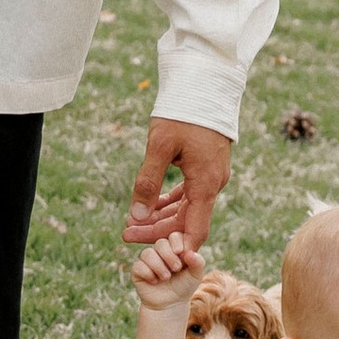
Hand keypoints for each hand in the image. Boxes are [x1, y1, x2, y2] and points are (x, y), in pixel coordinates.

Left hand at [124, 119, 231, 250]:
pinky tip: (150, 206)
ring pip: (186, 209)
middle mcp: (212, 184)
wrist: (204, 85)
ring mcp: (211, 176)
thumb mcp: (160, 146)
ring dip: (160, 217)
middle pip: (186, 222)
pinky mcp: (206, 168)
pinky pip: (189, 194)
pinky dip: (170, 202)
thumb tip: (137, 215)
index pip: (194, 231)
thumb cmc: (182, 113)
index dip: (172, 246)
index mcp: (205, 183)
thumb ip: (148, 182)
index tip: (147, 253)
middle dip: (156, 231)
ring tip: (132, 222)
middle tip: (125, 234)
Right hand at [130, 230, 199, 307]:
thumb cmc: (184, 286)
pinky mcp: (137, 270)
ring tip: (166, 278)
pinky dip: (148, 274)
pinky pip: (138, 266)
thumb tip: (190, 253)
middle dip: (168, 256)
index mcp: (175, 248)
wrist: (171, 304)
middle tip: (176, 269)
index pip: (174, 235)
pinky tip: (154, 282)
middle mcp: (160, 251)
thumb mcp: (196, 275)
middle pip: (160, 243)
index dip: (176, 242)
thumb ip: (198, 263)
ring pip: (147, 253)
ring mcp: (148, 260)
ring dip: (158, 266)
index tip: (180, 253)